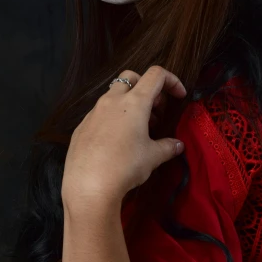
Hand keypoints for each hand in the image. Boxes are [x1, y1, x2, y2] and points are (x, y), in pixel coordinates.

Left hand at [62, 65, 186, 212]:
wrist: (88, 185)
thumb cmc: (126, 166)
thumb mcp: (153, 157)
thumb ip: (168, 147)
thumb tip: (177, 145)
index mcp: (134, 102)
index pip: (156, 75)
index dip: (171, 81)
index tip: (179, 96)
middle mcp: (112, 100)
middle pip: (131, 77)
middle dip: (146, 87)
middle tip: (156, 111)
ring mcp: (94, 112)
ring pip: (113, 95)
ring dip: (129, 103)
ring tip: (138, 128)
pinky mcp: (82, 126)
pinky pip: (100, 113)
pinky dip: (113, 117)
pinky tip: (117, 140)